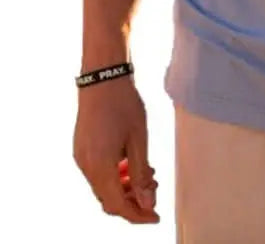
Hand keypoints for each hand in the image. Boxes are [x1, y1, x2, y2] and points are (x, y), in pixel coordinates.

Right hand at [73, 76, 159, 223]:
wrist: (102, 75)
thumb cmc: (123, 103)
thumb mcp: (139, 139)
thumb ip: (141, 174)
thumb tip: (146, 203)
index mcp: (99, 166)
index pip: (117, 205)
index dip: (137, 215)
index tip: (156, 217)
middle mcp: (85, 166)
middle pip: (108, 199)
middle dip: (132, 201)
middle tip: (154, 189)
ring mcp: (80, 157)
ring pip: (103, 186)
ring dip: (124, 187)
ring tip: (147, 172)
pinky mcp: (81, 148)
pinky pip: (97, 173)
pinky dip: (115, 175)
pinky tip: (130, 161)